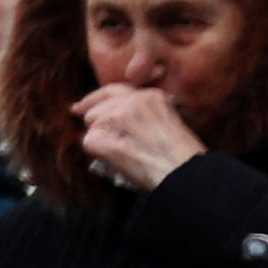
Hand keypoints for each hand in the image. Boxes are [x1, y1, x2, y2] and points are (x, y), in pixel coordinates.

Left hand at [73, 84, 207, 190]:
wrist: (183, 176)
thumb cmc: (184, 159)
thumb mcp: (170, 122)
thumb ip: (146, 113)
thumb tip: (123, 119)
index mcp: (150, 96)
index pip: (114, 91)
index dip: (97, 100)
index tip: (83, 105)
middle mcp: (129, 101)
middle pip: (98, 107)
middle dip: (98, 122)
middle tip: (103, 137)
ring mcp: (113, 117)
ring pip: (91, 124)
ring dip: (100, 138)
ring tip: (121, 154)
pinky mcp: (101, 136)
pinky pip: (89, 142)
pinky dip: (99, 153)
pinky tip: (116, 161)